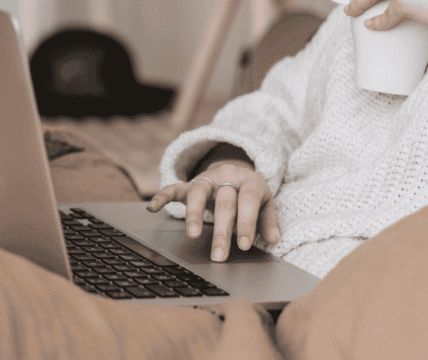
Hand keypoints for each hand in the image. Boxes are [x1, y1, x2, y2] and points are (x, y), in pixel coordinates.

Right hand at [146, 162, 279, 262]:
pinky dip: (163, 196)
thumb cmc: (251, 194)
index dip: (247, 222)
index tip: (244, 246)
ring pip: (199, 192)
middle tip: (219, 255)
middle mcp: (228, 176)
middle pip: (224, 201)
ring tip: (192, 235)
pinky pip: (174, 187)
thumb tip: (274, 239)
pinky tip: (153, 208)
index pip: (248, 200)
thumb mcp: (265, 203)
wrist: (236, 171)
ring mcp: (207, 178)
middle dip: (222, 230)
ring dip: (194, 213)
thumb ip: (268, 220)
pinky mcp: (190, 183)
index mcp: (250, 181)